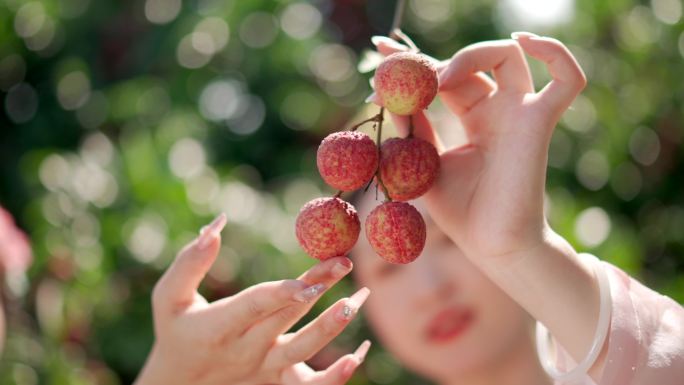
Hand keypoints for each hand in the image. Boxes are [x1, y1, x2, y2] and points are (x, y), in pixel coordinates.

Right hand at [135, 214, 370, 384]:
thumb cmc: (175, 332)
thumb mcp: (168, 298)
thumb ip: (190, 262)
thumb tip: (219, 223)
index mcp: (218, 327)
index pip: (255, 306)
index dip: (282, 292)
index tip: (308, 277)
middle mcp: (245, 350)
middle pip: (286, 317)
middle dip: (316, 288)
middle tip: (343, 262)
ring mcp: (264, 369)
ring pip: (303, 350)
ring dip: (330, 327)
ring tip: (354, 303)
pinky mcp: (277, 381)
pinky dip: (336, 376)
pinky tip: (356, 356)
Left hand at [373, 33, 586, 262]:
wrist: (490, 247)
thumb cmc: (462, 213)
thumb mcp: (424, 163)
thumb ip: (412, 127)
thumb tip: (388, 94)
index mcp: (476, 119)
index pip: (448, 76)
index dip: (417, 61)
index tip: (381, 49)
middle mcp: (500, 111)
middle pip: (473, 63)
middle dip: (432, 62)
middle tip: (399, 74)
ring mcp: (521, 114)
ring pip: (508, 56)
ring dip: (469, 55)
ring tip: (436, 80)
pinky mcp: (539, 122)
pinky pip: (566, 80)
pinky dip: (554, 52)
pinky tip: (524, 41)